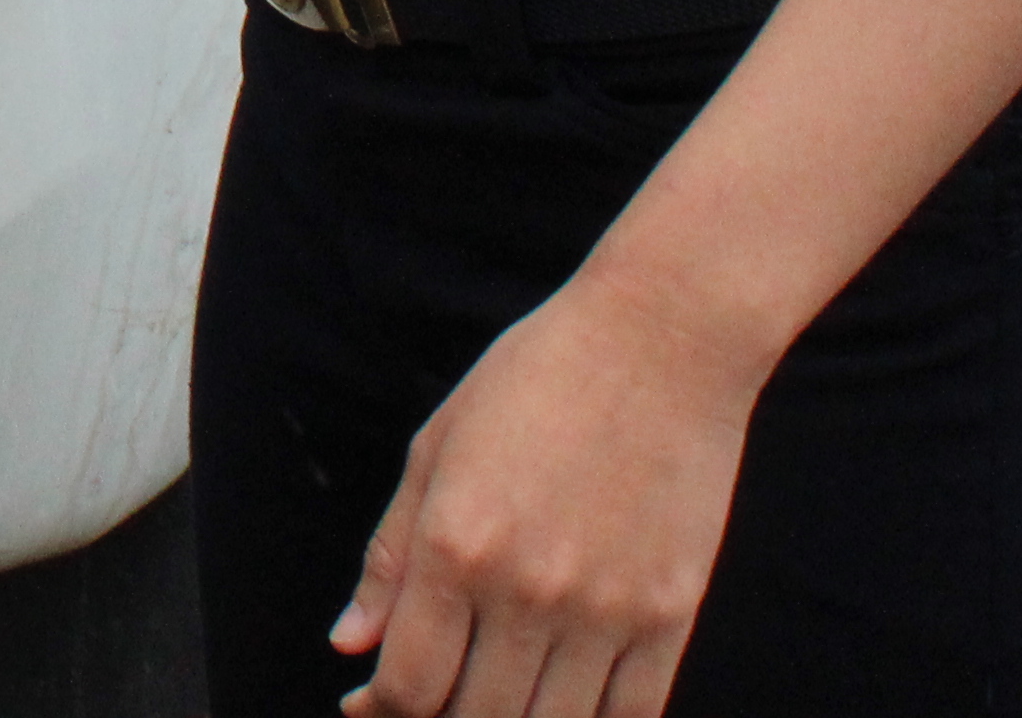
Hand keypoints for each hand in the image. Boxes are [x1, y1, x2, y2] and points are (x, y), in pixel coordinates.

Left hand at [331, 276, 759, 717]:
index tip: (368, 703)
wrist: (660, 342)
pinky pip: (630, 717)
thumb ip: (391, 557)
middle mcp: (528, 589)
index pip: (409, 685)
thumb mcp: (435, 450)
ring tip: (489, 702)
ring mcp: (607, 609)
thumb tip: (350, 645)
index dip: (380, 711)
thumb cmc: (533, 381)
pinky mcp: (671, 615)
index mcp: (456, 543)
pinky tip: (560, 707)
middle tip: (427, 701)